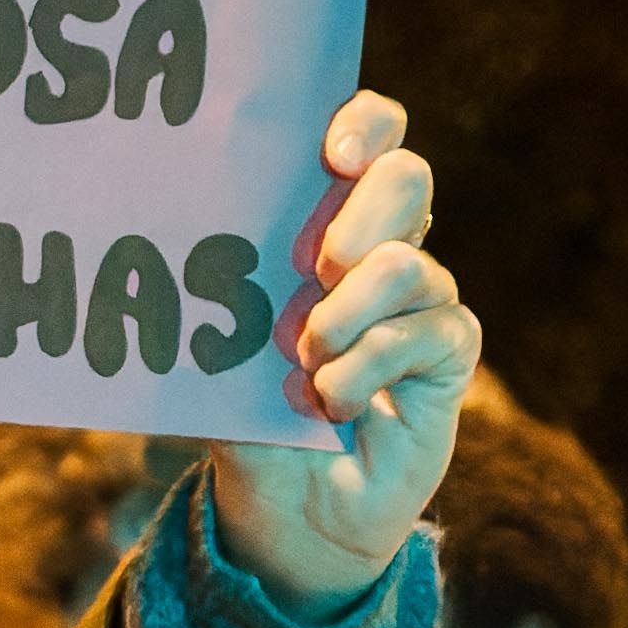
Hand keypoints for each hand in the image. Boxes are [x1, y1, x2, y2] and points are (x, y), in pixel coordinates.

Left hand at [208, 91, 477, 617]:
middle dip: (361, 211)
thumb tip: (178, 232)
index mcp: (326, 213)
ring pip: (409, 264)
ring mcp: (423, 296)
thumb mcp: (220, 335)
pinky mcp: (449, 352)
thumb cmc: (247, 403)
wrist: (287, 504)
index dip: (362, 122)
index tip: (330, 154)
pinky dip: (367, 367)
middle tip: (313, 264)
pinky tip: (330, 400)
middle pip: (406, 174)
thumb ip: (221, 282)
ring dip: (346, 313)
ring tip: (304, 357)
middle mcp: (383, 242)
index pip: (368, 130)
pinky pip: (426, 333)